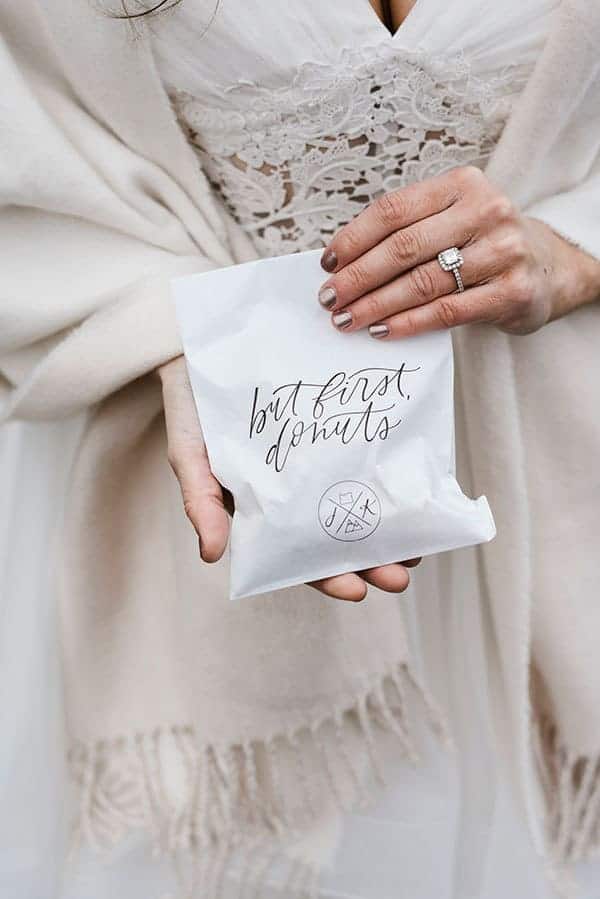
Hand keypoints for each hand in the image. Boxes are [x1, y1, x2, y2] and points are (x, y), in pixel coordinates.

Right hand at [158, 356, 417, 600]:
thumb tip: (211, 556)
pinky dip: (387, 477)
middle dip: (369, 562)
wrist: (204, 347)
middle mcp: (294, 493)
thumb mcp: (188, 454)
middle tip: (400, 575)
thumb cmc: (192, 407)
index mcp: (261, 510)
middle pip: (336, 539)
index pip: (296, 556)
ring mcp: (317, 462)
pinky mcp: (333, 431)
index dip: (326, 576)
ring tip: (417, 545)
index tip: (356, 589)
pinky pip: (364, 458)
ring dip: (388, 530)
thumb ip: (200, 501)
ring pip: (357, 503)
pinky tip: (411, 489)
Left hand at [318, 166, 599, 337]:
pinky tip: (382, 330)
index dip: (354, 238)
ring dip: (376, 304)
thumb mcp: (452, 219)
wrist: (548, 267)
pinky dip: (408, 323)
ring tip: (347, 319)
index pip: (394, 210)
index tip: (327, 264)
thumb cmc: (482, 243)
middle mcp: (486, 211)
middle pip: (404, 247)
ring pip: (423, 282)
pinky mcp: (513, 291)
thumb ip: (408, 231)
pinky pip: (447, 311)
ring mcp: (503, 251)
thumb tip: (342, 264)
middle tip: (330, 298)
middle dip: (358, 276)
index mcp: (461, 185)